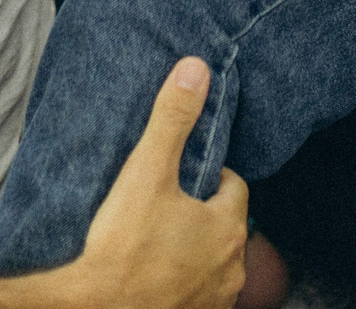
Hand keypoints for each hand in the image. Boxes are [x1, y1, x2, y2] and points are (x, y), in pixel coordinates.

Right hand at [59, 58, 247, 308]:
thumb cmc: (123, 247)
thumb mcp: (146, 172)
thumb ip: (172, 120)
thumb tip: (195, 69)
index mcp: (227, 227)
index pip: (233, 186)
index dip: (208, 176)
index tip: (180, 174)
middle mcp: (232, 268)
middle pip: (225, 226)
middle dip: (203, 214)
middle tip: (165, 205)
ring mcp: (216, 301)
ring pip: (214, 264)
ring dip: (195, 252)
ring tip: (157, 241)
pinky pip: (198, 296)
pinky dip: (184, 285)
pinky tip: (153, 276)